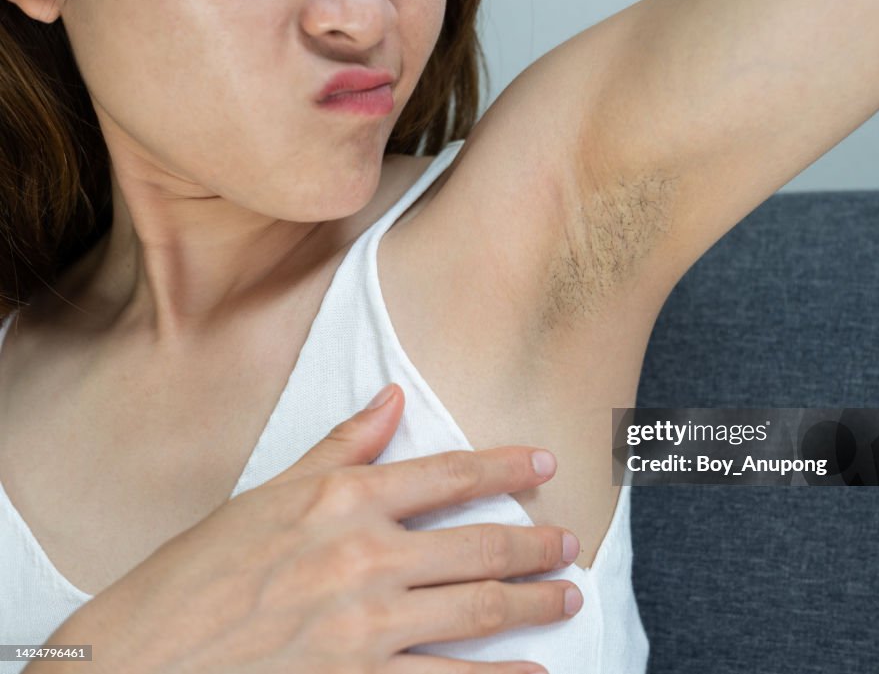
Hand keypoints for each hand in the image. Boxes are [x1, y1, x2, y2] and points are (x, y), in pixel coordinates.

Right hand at [30, 383, 578, 673]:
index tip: (546, 466)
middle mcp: (364, 558)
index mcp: (341, 501)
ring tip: (565, 598)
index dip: (507, 468)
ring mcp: (365, 627)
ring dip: (533, 606)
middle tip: (569, 544)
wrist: (141, 660)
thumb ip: (339, 446)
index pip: (448, 475)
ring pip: (478, 613)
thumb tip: (392, 399)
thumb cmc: (197, 575)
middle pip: (479, 547)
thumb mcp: (266, 495)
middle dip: (536, 546)